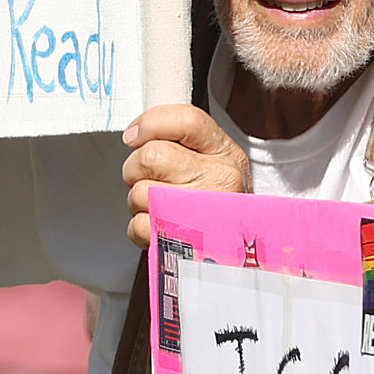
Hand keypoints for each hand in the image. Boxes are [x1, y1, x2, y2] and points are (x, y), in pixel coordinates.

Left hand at [121, 105, 248, 248]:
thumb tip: (136, 134)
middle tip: (148, 177)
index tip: (135, 135)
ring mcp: (200, 211)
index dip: (150, 123)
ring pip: (140, 190)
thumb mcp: (218, 163)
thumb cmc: (221, 205)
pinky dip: (140, 228)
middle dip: (136, 167)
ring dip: (138, 200)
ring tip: (158, 206)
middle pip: (151, 155)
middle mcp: (219, 179)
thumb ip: (184, 140)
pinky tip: (158, 227)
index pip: (186, 120)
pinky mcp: (181, 241)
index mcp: (226, 154)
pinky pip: (138, 224)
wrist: (238, 253)